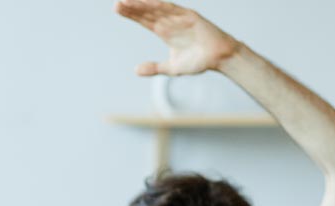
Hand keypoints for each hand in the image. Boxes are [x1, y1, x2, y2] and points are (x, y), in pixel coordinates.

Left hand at [116, 0, 239, 76]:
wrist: (219, 58)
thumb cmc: (198, 61)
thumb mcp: (172, 68)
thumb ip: (155, 68)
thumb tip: (135, 70)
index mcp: (165, 31)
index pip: (144, 20)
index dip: (131, 14)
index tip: (116, 9)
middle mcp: (170, 22)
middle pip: (147, 12)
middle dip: (131, 8)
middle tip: (116, 4)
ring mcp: (179, 18)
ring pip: (157, 9)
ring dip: (142, 4)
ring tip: (126, 1)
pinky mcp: (190, 16)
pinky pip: (173, 8)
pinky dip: (160, 5)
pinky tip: (148, 2)